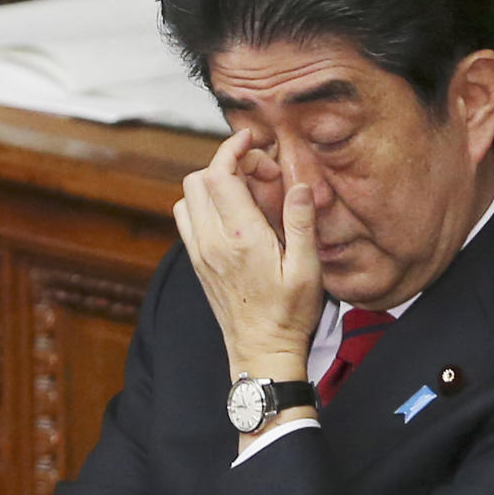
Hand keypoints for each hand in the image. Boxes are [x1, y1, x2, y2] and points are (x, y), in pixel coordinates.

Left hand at [174, 128, 323, 382]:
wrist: (262, 352)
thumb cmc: (288, 314)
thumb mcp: (307, 269)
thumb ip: (300, 223)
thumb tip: (299, 184)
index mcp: (241, 238)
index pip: (220, 175)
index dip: (232, 149)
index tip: (251, 142)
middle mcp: (212, 242)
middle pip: (198, 179)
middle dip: (226, 165)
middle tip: (258, 175)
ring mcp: (200, 253)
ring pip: (187, 198)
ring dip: (211, 185)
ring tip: (244, 193)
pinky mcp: (198, 264)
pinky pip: (186, 220)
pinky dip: (202, 205)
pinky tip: (230, 215)